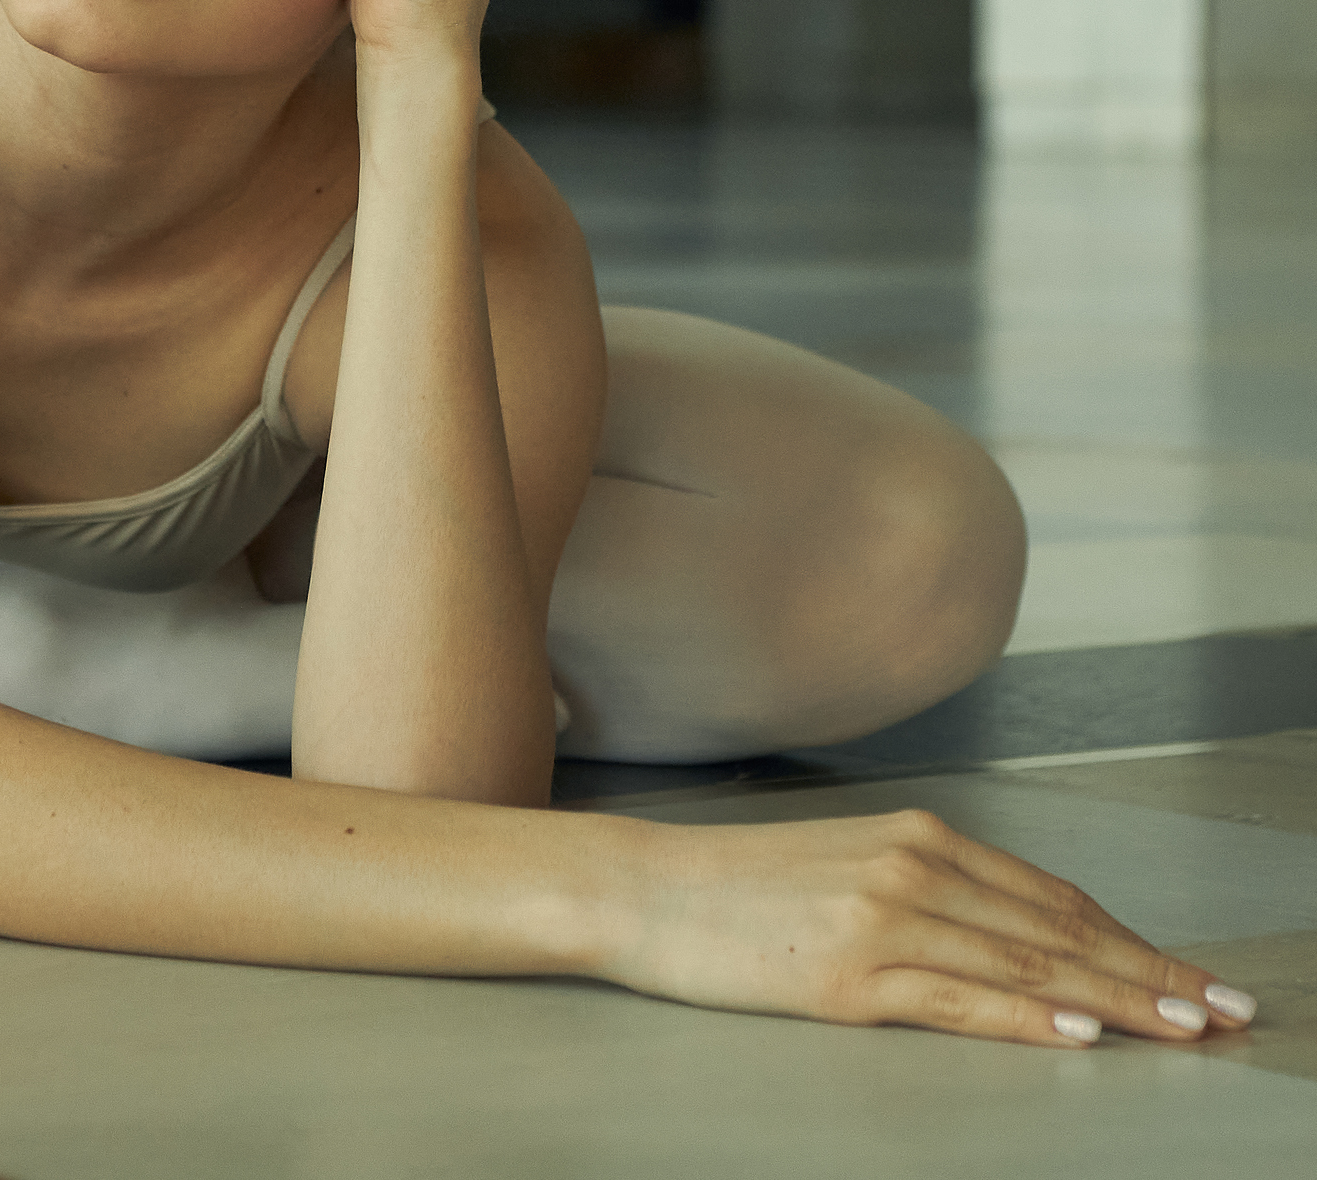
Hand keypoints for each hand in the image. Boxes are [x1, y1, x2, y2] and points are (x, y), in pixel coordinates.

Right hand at [618, 808, 1255, 1046]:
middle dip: (1150, 974)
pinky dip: (1025, 1018)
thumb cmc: (741, 888)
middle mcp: (913, 865)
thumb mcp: (849, 871)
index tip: (1193, 978)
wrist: (644, 887)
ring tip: (1182, 1027)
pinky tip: (1075, 1031)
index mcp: (918, 837)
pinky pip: (957, 999)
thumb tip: (1018, 952)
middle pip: (1057, 930)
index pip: (1052, 900)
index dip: (1132, 942)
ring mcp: (883, 916)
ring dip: (1115, 1000)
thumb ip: (931, 897)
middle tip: (1224, 1009)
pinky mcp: (848, 971)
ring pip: (1025, 965)